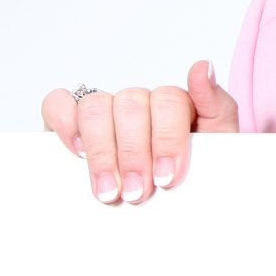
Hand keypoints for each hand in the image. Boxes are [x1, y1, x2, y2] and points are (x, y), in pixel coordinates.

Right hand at [41, 59, 238, 203]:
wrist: (174, 209)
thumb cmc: (192, 174)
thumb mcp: (217, 145)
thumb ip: (216, 105)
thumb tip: (202, 66)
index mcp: (175, 103)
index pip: (168, 100)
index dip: (166, 139)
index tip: (167, 178)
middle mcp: (138, 102)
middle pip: (131, 106)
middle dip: (134, 154)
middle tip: (137, 193)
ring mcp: (104, 109)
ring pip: (96, 108)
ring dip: (103, 152)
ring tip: (109, 190)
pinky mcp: (69, 121)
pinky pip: (57, 104)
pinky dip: (65, 124)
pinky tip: (78, 153)